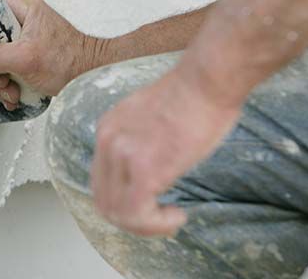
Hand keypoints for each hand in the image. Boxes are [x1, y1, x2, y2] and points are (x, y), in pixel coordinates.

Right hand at [0, 0, 107, 109]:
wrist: (91, 79)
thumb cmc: (71, 61)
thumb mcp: (26, 58)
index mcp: (20, 8)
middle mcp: (18, 21)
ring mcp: (21, 41)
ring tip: (11, 89)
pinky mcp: (24, 59)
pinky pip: (3, 70)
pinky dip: (5, 85)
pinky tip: (16, 93)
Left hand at [91, 67, 241, 235]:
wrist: (206, 81)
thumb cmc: (193, 95)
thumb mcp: (150, 118)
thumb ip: (140, 141)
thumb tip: (151, 165)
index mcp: (108, 128)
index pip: (100, 180)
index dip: (123, 201)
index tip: (151, 204)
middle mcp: (108, 141)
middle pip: (103, 200)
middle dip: (132, 219)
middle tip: (160, 219)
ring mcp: (123, 155)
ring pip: (118, 213)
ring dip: (146, 225)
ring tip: (172, 218)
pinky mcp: (144, 169)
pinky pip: (137, 214)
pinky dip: (156, 225)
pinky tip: (178, 215)